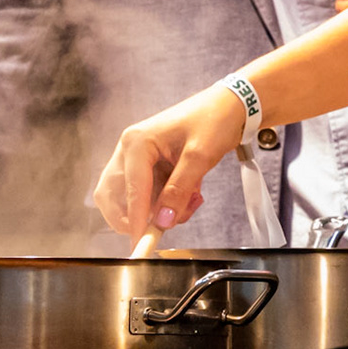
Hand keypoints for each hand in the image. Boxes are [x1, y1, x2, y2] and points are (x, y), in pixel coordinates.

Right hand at [92, 85, 238, 239]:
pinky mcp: (151, 166)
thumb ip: (179, 190)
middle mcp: (130, 150)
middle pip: (114, 196)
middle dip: (136, 216)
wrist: (233, 105)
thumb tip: (162, 222)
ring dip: (159, 209)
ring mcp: (139, 158)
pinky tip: (192, 195)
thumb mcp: (200, 157)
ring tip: (192, 200)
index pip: (130, 189)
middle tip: (160, 228)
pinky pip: (150, 193)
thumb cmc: (215, 120)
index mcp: (137, 143)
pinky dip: (168, 201)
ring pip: (133, 198)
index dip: (136, 219)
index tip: (141, 243)